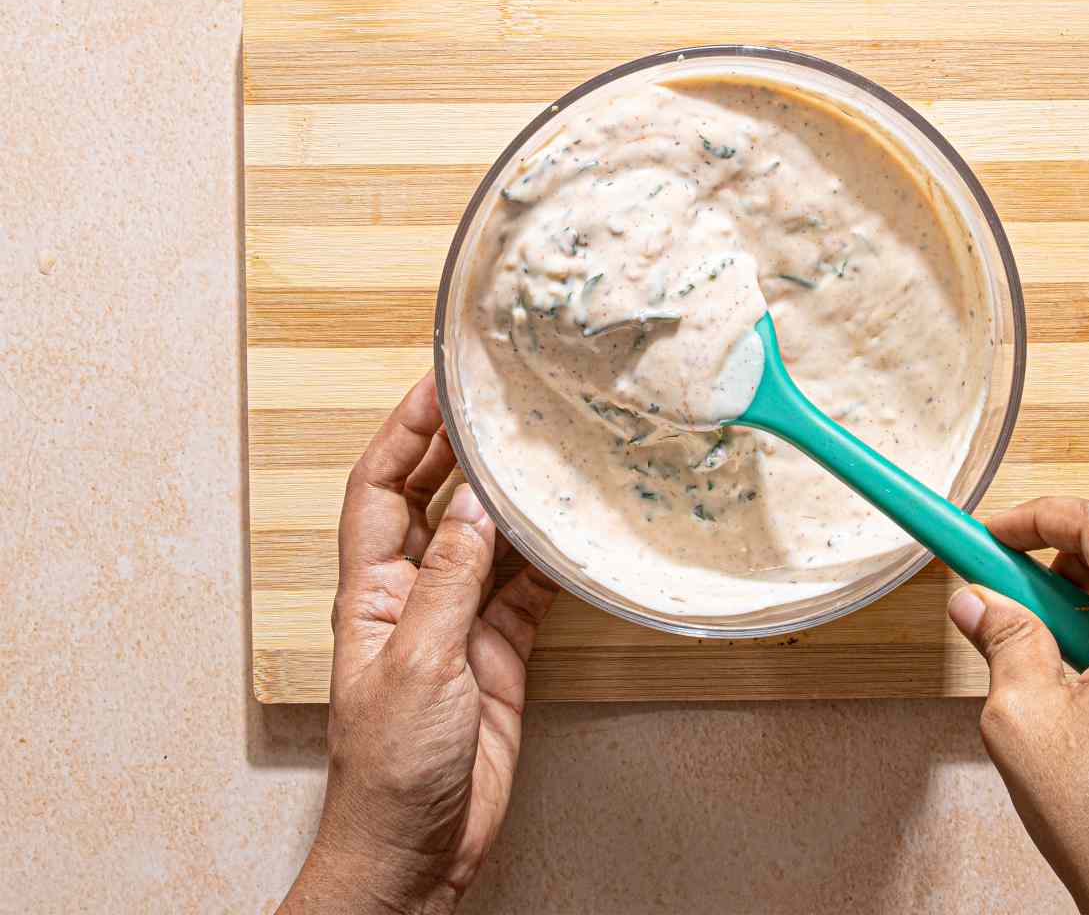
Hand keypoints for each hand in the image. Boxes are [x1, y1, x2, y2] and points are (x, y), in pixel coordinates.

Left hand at [281, 374, 557, 914]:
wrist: (413, 856)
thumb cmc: (388, 774)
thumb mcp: (416, 664)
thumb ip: (450, 581)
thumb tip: (478, 505)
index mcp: (369, 593)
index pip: (380, 488)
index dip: (404, 432)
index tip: (437, 384)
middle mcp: (410, 598)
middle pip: (432, 501)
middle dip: (458, 448)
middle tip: (496, 400)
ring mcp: (455, 625)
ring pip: (485, 541)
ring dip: (510, 498)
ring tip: (542, 450)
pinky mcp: (496, 657)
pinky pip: (524, 591)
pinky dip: (546, 559)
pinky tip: (568, 531)